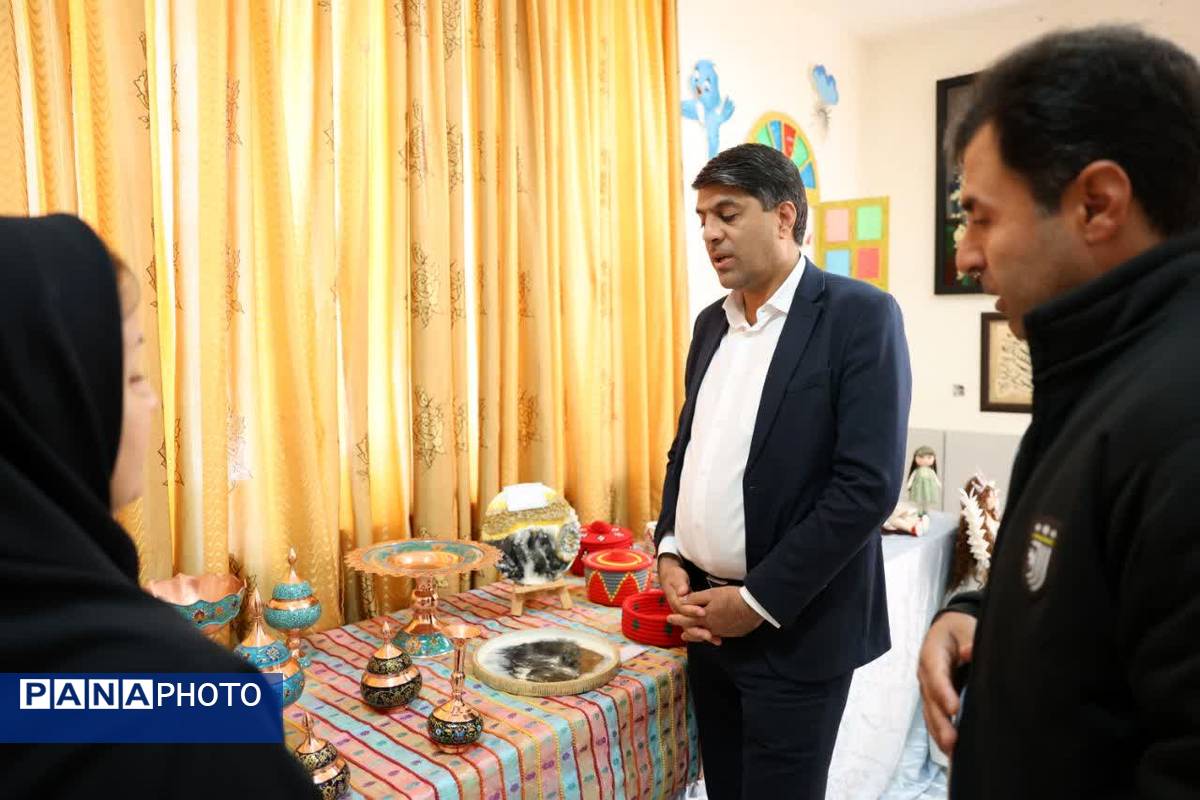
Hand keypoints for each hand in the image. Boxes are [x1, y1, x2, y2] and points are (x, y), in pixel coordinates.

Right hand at [657, 556, 717, 643]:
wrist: (671, 578)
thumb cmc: (675, 576)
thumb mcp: (676, 577)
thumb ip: (680, 584)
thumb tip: (682, 592)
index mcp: (675, 602)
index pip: (683, 609)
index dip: (692, 611)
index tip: (703, 612)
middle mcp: (679, 612)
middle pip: (688, 624)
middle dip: (698, 630)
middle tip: (709, 635)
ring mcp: (686, 615)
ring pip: (693, 628)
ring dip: (703, 635)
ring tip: (715, 640)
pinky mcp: (692, 617)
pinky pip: (698, 627)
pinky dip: (707, 633)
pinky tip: (717, 638)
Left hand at [670, 586, 763, 640]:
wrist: (753, 607)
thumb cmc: (731, 597)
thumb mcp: (712, 594)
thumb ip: (696, 598)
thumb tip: (683, 601)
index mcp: (705, 618)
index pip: (687, 620)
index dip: (678, 619)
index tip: (669, 619)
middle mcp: (712, 627)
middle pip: (696, 631)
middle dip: (687, 631)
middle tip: (680, 635)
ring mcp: (722, 632)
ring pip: (706, 635)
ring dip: (697, 636)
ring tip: (691, 638)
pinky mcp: (732, 633)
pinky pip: (717, 636)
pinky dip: (711, 636)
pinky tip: (711, 636)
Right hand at [917, 611, 976, 755]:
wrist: (948, 630)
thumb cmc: (958, 630)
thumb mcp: (965, 629)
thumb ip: (969, 641)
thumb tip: (970, 653)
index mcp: (931, 654)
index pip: (935, 674)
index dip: (943, 692)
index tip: (954, 709)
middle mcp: (925, 674)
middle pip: (930, 699)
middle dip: (940, 721)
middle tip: (952, 741)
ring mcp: (928, 688)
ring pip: (930, 712)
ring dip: (939, 732)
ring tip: (951, 752)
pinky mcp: (934, 699)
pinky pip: (934, 717)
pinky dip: (940, 734)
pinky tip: (950, 751)